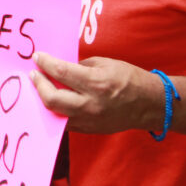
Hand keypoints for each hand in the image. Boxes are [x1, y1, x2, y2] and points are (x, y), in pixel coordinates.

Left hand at [30, 52, 164, 134]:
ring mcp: (90, 120)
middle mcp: (90, 104)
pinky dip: (56, 110)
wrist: (151, 105)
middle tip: (34, 73)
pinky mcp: (90, 129)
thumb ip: (80, 66)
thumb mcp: (105, 64)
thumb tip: (59, 65)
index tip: (37, 57)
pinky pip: (65, 122)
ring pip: (55, 113)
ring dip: (44, 98)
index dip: (45, 63)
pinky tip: (53, 99)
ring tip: (40, 86)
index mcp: (96, 84)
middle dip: (38, 84)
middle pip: (51, 99)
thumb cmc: (130, 79)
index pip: (60, 72)